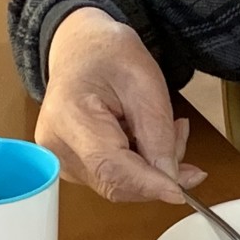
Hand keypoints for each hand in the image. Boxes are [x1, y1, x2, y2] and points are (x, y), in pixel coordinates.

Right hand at [36, 7, 206, 202]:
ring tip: (169, 127)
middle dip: (158, 174)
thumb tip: (171, 178)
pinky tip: (150, 136)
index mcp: (69, 117)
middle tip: (183, 137)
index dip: (147, 184)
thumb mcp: (145, 82)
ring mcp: (61, 159)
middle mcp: (57, 147)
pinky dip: (141, 165)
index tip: (181, 192)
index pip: (110, 166)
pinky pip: (113, 177)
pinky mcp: (72, 165)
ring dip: (153, 167)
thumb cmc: (108, 54)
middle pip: (115, 182)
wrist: (80, 47)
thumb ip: (157, 132)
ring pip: (118, 184)